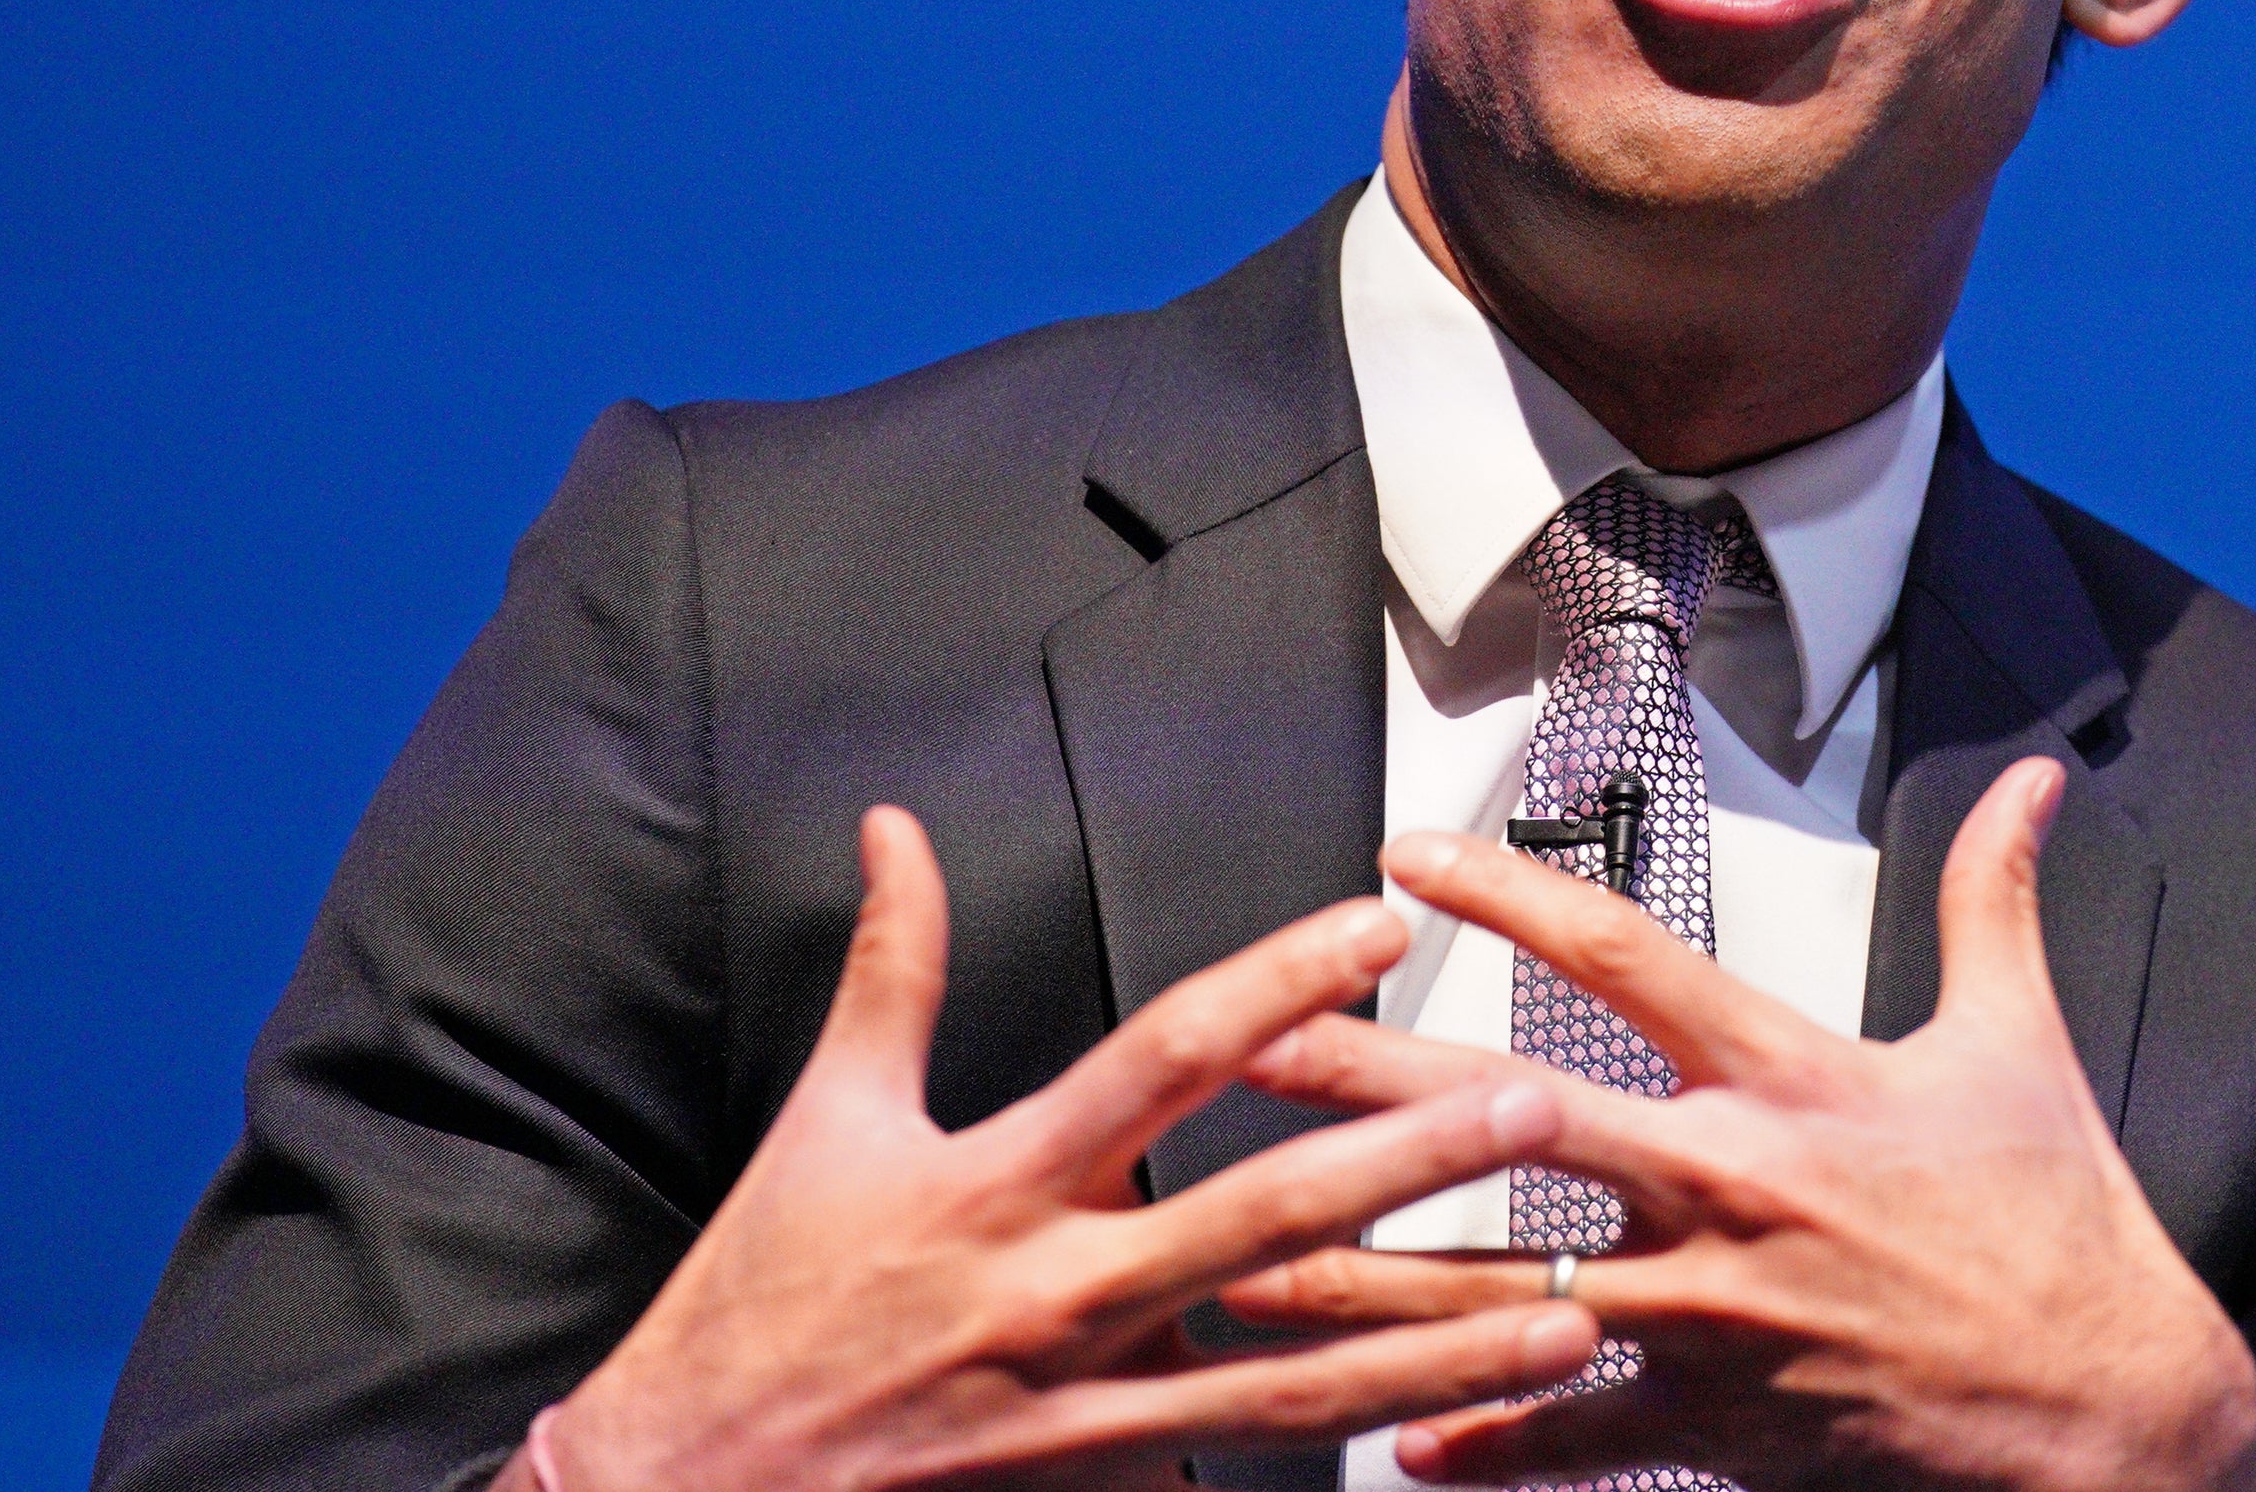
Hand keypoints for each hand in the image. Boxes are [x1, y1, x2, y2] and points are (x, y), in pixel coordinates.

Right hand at [507, 806, 1603, 1491]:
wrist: (682, 1491)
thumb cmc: (757, 1305)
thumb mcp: (821, 1122)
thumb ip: (887, 970)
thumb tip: (892, 830)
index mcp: (998, 1181)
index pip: (1164, 1057)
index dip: (1279, 982)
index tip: (1383, 923)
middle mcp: (1060, 1294)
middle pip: (1267, 1215)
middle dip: (1413, 1162)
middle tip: (1535, 1108)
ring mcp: (1090, 1408)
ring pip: (1301, 1378)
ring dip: (1444, 1341)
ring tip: (1573, 1309)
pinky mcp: (1098, 1491)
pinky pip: (1243, 1470)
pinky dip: (1349, 1452)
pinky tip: (1454, 1440)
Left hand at [1221, 759, 2255, 1491]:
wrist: (2110, 1411)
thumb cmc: (2060, 1228)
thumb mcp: (2019, 1042)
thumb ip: (1992, 900)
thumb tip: (2031, 783)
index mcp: (1794, 1082)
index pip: (1624, 954)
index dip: (1507, 892)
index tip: (1406, 859)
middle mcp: (1731, 1191)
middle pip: (1512, 1117)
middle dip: (1367, 1080)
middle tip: (1249, 1046)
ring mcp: (1711, 1319)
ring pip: (1500, 1291)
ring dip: (1360, 1279)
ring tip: (1244, 1264)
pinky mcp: (1715, 1429)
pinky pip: (1569, 1439)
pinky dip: (1480, 1442)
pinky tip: (1390, 1445)